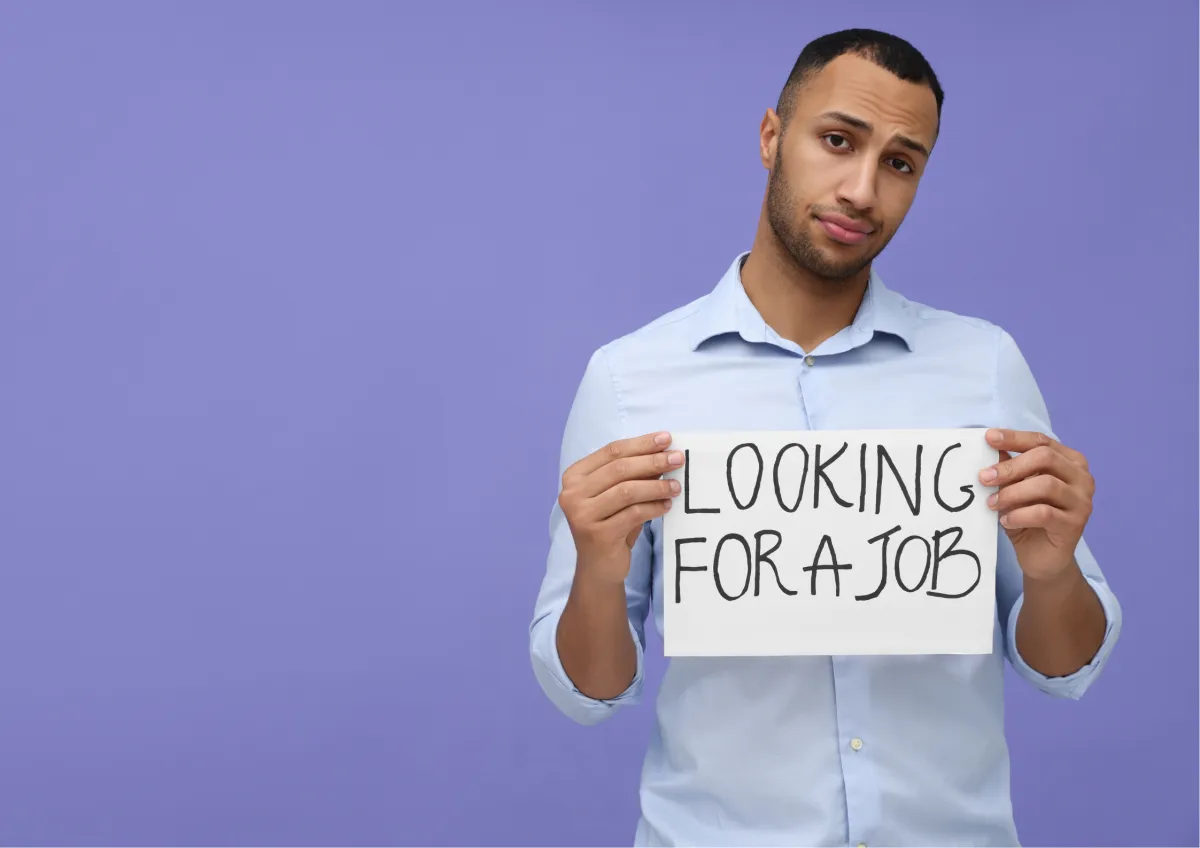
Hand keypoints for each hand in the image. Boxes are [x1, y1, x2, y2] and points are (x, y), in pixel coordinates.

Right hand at [559, 431, 683, 583]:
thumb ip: (633, 474)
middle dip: (652, 461)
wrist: (599, 567)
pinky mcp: (597, 535)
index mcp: (574, 476)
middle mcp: (572, 494)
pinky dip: (654, 507)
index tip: (667, 439)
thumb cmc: (611, 524)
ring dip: (656, 486)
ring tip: (676, 486)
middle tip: (678, 458)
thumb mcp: (618, 495)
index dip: (641, 443)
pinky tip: (667, 506)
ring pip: (627, 491)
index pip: (611, 451)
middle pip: (619, 469)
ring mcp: (582, 515)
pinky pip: (634, 514)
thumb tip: (664, 452)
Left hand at [979, 428, 1093, 581]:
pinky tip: (1005, 521)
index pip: (1041, 441)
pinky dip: (1019, 515)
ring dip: (1012, 493)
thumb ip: (1008, 467)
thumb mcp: (1014, 488)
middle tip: (983, 478)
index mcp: (1069, 461)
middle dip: (1010, 466)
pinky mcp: (1075, 524)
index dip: (1014, 438)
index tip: (988, 438)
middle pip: (1045, 457)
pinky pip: (1044, 513)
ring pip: (1045, 484)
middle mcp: (1082, 477)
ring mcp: (1082, 501)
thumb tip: (988, 444)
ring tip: (991, 503)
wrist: (1042, 558)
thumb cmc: (1027, 518)